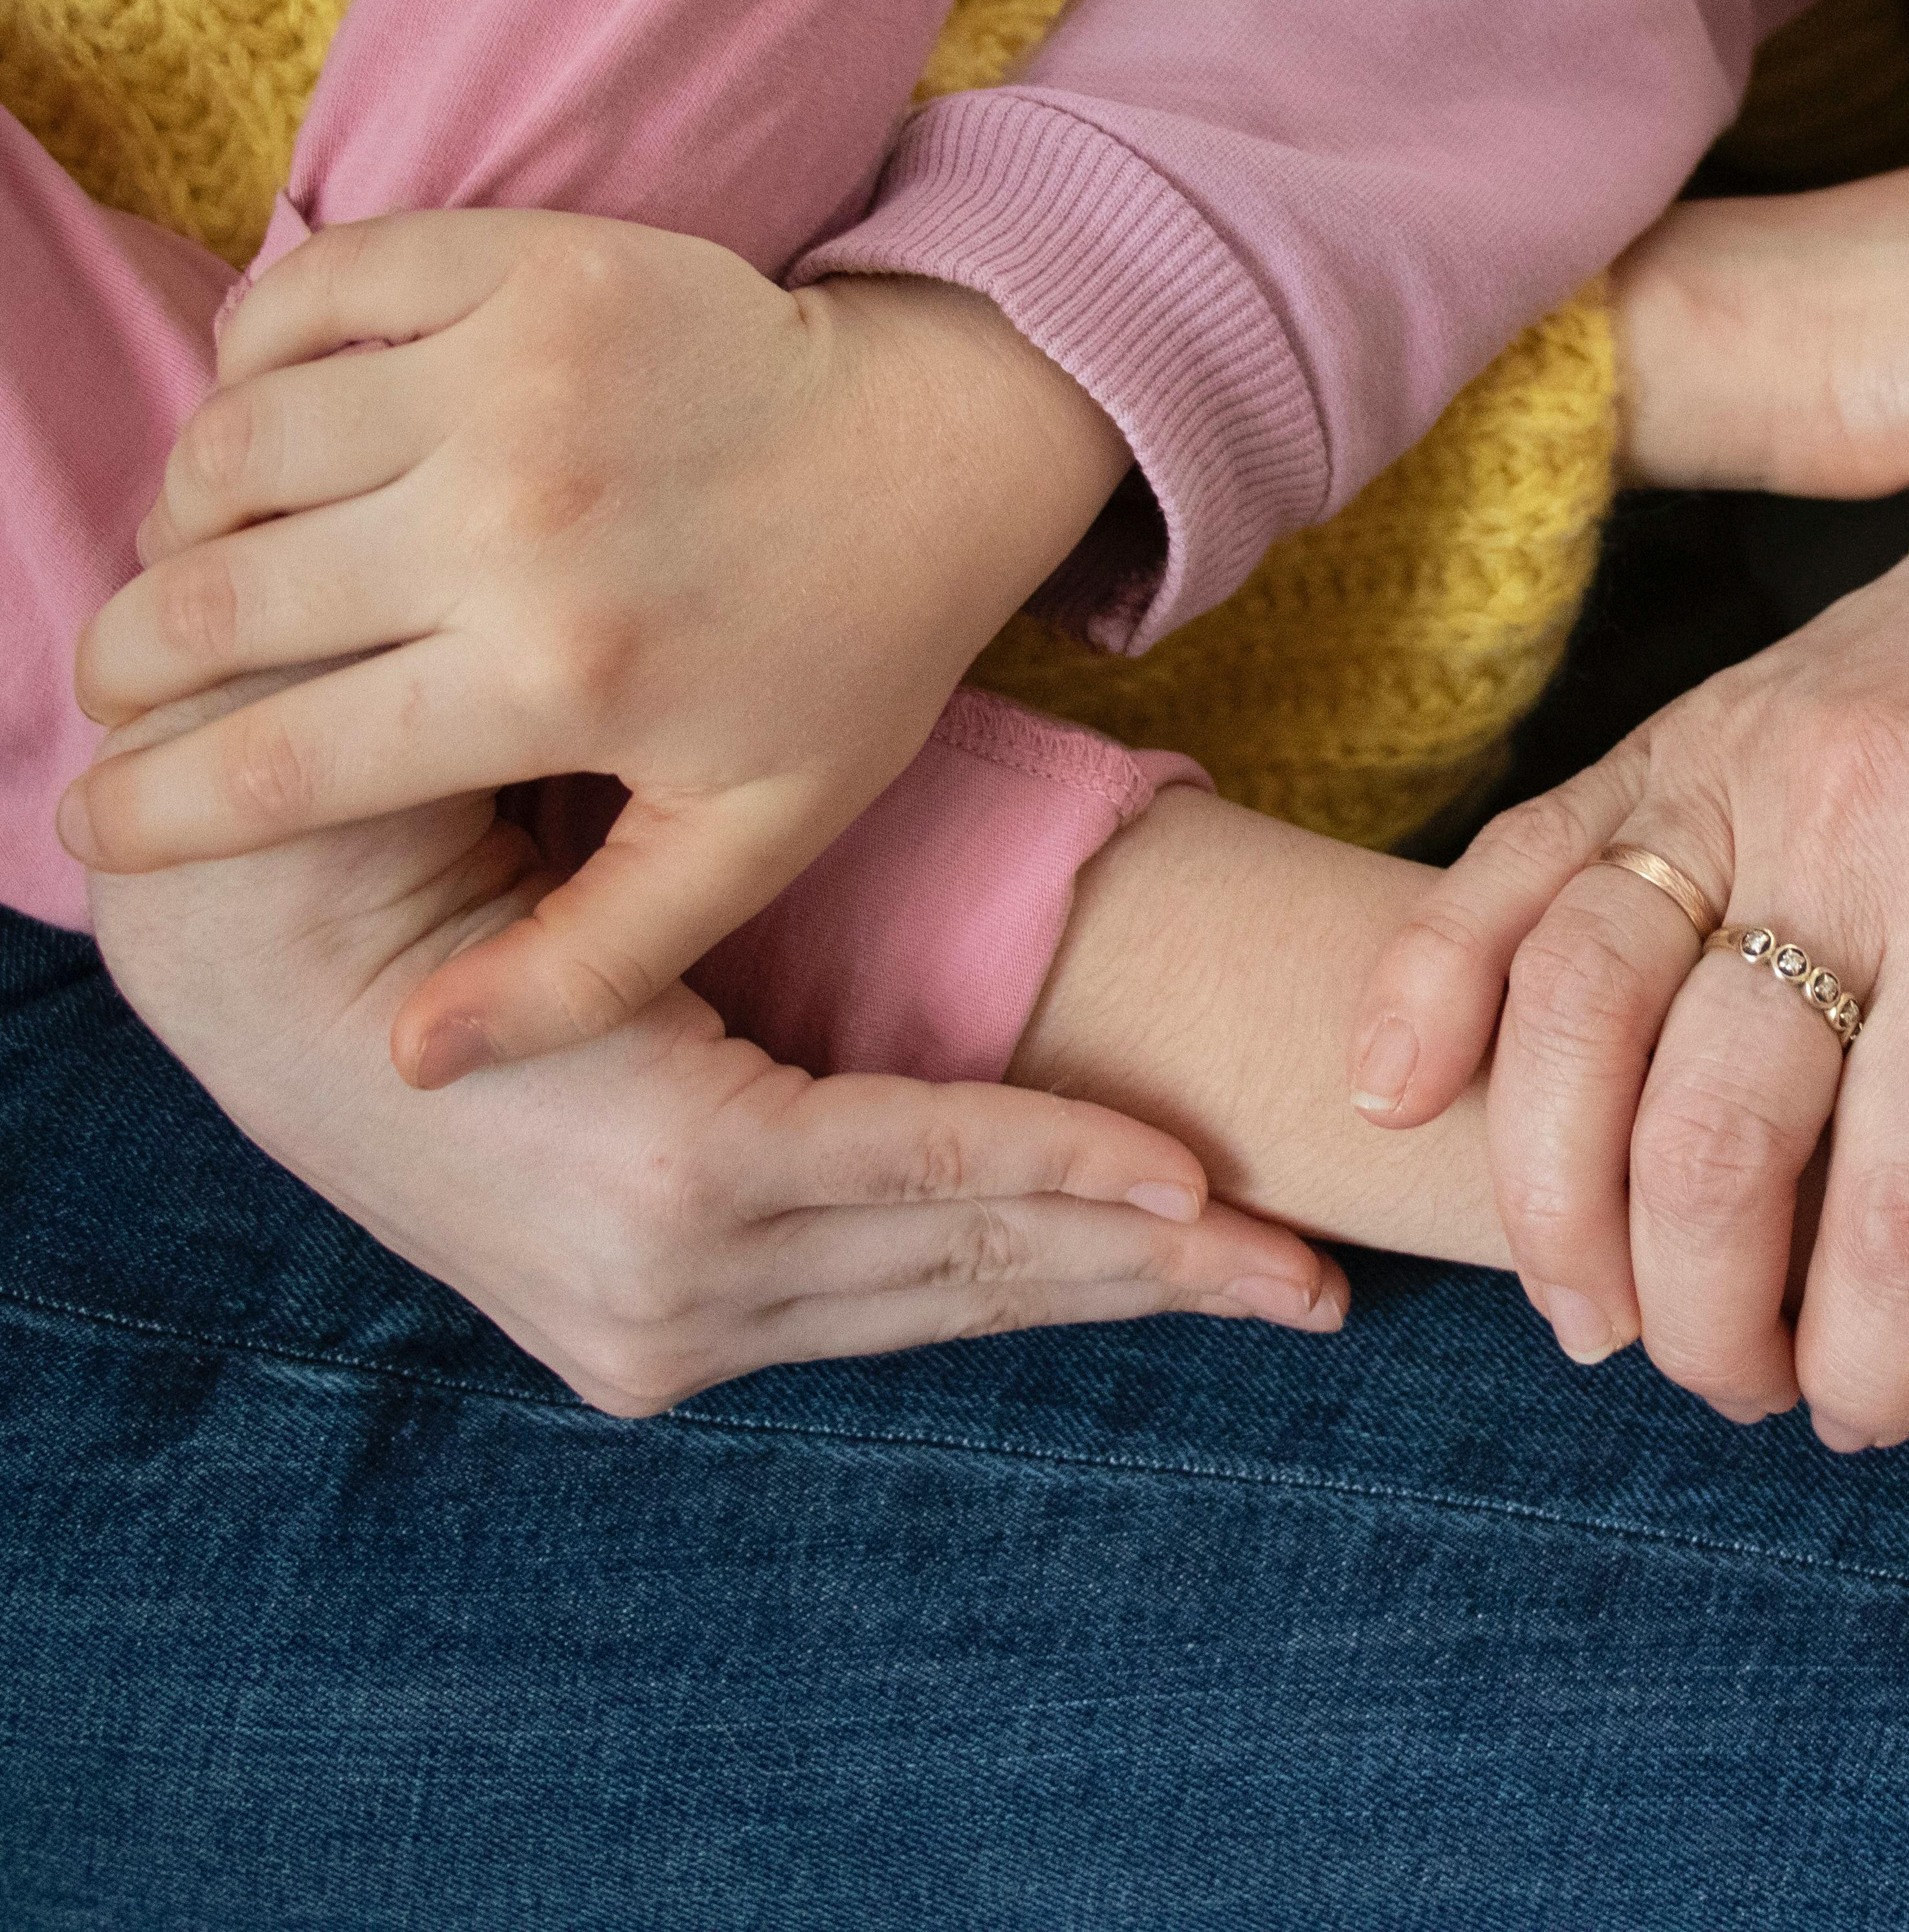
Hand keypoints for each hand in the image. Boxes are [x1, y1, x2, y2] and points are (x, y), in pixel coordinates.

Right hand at [65, 211, 1131, 1082]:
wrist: (948, 444)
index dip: (144, 814)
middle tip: (124, 690)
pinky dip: (258, 354)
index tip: (92, 833)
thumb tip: (414, 1061)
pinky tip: (281, 423)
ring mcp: (520, 377)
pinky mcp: (532, 262)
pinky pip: (309, 293)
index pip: (269, 769)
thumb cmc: (847, 656)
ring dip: (185, 517)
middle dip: (125, 665)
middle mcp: (521, 526)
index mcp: (563, 684)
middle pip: (211, 606)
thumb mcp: (753, 837)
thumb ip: (588, 963)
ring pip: (233, 447)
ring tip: (205, 567)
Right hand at [83, 682, 1341, 1414]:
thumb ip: (775, 946)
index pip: (927, 1167)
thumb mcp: (621, 889)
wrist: (263, 978)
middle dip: (1155, 1267)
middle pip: (964, 1262)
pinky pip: (872, 1308)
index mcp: (671, 1171)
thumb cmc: (450, 883)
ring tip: (1268, 1285)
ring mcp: (656, 1336)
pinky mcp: (648, 1349)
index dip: (1076, 1164)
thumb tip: (932, 934)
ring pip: (937, 1302)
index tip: (1211, 1179)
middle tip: (1321, 1275)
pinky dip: (998, 1281)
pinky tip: (1113, 1271)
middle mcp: (670, 1288)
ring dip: (1105, 1288)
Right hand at [1354, 385, 1908, 1446]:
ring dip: (1563, 1207)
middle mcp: (1854, 815)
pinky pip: (1507, 867)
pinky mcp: (1657, 733)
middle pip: (1716, 1130)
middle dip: (1713, 1316)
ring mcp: (1732, 761)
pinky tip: (1392, 1103)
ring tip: (1602, 1318)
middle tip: (1741, 1388)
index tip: (1870, 1416)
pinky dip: (1429, 987)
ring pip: (1577, 1012)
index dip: (1875, 1349)